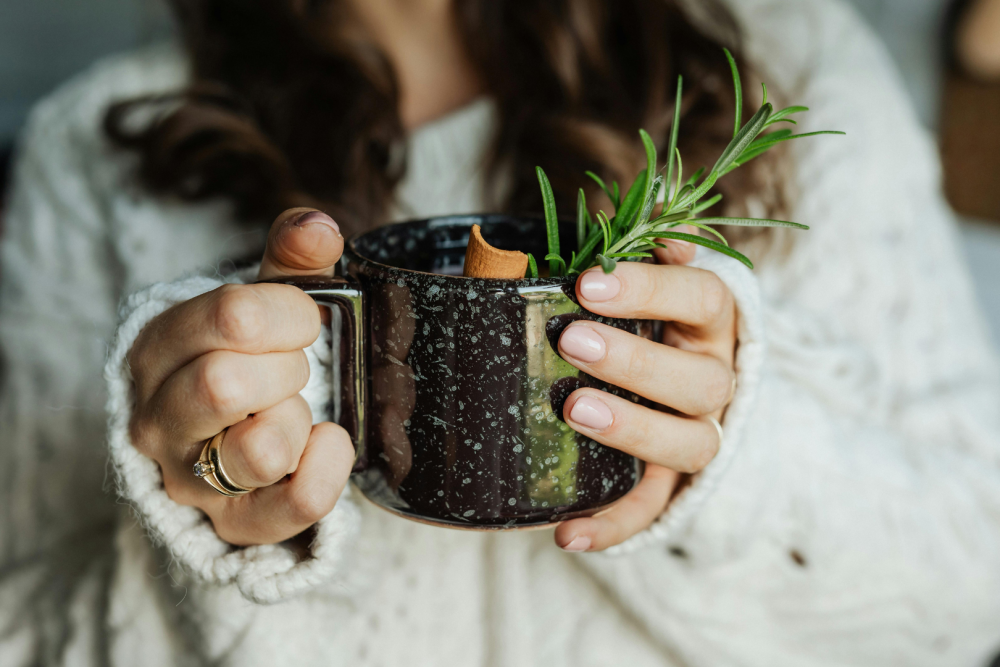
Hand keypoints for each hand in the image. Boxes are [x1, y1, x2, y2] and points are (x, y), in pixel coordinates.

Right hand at [128, 208, 354, 545]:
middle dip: (286, 368)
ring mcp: (191, 479)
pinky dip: (328, 468)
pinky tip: (328, 442)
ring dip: (297, 420)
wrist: (228, 440)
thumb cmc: (247, 360)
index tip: (303, 321)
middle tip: (294, 370)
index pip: (231, 316)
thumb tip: (319, 226)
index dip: (289, 313)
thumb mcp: (263, 305)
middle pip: (225, 384)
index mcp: (159, 348)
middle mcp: (158, 418)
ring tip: (294, 412)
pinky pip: (295, 504)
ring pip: (259, 449)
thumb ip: (291, 261)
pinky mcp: (234, 524)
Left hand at [554, 238, 736, 551]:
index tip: (588, 282)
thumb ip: (647, 250)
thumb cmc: (654, 320)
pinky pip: (654, 510)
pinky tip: (568, 535)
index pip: (703, 297)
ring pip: (689, 445)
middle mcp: (717, 380)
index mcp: (713, 322)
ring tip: (574, 412)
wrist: (686, 388)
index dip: (653, 290)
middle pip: (699, 381)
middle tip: (572, 341)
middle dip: (636, 362)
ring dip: (633, 430)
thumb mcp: (654, 280)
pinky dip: (614, 526)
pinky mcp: (673, 484)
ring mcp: (699, 435)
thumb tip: (642, 207)